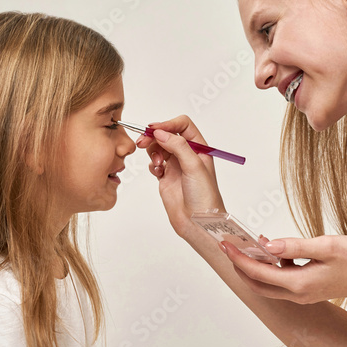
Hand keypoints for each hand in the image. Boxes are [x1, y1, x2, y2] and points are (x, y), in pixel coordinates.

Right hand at [136, 115, 224, 238]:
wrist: (197, 221)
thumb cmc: (204, 197)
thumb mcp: (194, 166)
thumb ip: (178, 146)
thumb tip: (161, 132)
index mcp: (199, 148)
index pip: (183, 126)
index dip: (168, 124)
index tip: (155, 129)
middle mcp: (188, 154)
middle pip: (167, 134)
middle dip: (154, 136)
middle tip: (142, 141)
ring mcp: (176, 165)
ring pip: (159, 147)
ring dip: (153, 151)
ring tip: (158, 164)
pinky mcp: (166, 176)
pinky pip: (154, 162)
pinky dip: (152, 164)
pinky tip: (158, 172)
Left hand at [221, 234, 346, 303]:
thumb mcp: (326, 246)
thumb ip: (294, 246)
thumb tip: (267, 245)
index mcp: (299, 284)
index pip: (258, 273)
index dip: (239, 258)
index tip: (226, 244)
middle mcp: (298, 294)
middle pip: (257, 284)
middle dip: (240, 266)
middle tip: (229, 246)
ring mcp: (303, 295)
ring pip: (268, 284)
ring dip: (255, 267)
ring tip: (248, 245)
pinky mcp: (309, 291)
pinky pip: (282, 281)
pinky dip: (272, 267)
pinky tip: (274, 249)